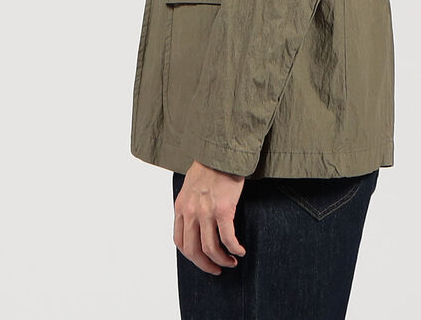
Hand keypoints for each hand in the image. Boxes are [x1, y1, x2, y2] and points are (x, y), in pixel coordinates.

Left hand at [173, 159, 246, 274]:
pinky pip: (228, 238)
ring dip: (221, 260)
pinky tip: (240, 251)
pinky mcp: (223, 210)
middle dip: (205, 265)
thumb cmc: (209, 167)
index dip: (191, 256)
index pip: (180, 241)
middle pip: (193, 250)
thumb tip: (196, 224)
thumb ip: (190, 205)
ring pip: (211, 248)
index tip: (202, 260)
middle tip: (217, 269)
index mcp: (181, 207)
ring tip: (231, 262)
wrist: (222, 152)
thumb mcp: (190, 187)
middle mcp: (191, 212)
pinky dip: (234, 249)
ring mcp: (206, 212)